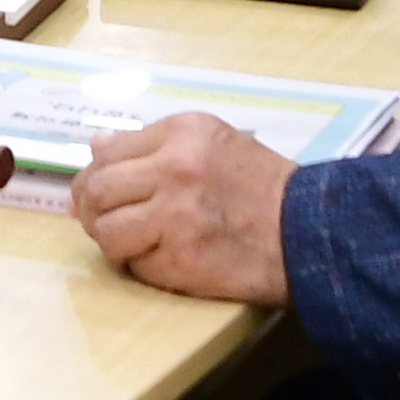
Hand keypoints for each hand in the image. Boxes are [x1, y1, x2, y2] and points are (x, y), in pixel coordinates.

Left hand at [73, 113, 292, 305]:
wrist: (308, 234)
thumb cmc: (262, 186)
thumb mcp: (213, 143)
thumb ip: (154, 143)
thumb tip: (96, 147)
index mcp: (182, 133)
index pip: (108, 152)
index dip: (94, 177)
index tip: (96, 194)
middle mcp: (174, 168)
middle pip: (98, 190)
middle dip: (91, 210)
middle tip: (101, 222)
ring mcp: (175, 216)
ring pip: (106, 231)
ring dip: (113, 242)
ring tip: (133, 243)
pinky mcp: (179, 260)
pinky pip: (134, 264)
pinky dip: (141, 266)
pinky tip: (164, 259)